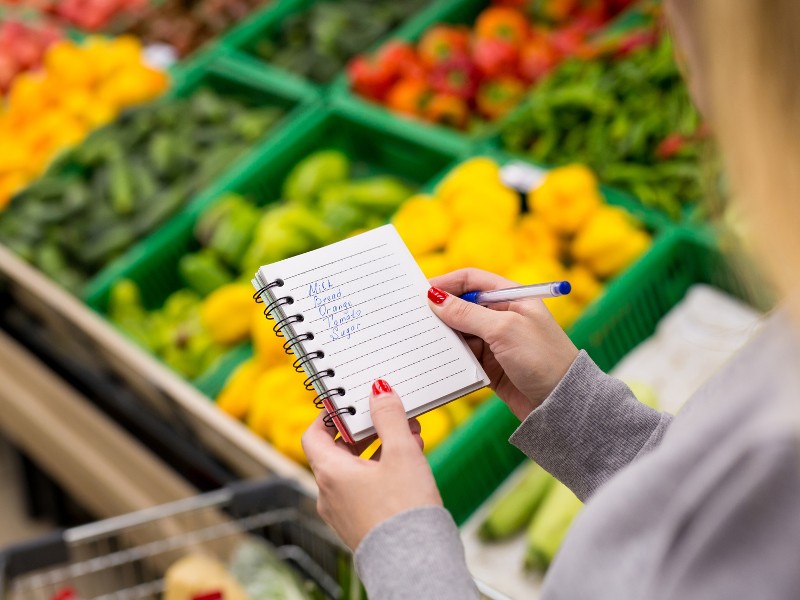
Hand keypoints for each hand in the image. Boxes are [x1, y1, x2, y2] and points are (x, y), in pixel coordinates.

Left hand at [302, 380, 441, 549]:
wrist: (416, 563)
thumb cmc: (404, 509)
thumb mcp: (401, 452)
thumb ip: (389, 417)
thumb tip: (379, 392)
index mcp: (330, 472)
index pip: (314, 434)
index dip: (329, 414)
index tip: (348, 401)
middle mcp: (330, 494)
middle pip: (338, 450)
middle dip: (366, 430)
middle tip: (388, 415)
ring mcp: (343, 512)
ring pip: (355, 470)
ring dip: (379, 449)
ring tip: (408, 436)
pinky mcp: (360, 525)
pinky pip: (364, 489)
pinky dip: (381, 471)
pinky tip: (409, 464)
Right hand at [428, 268, 578, 420]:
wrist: (562, 404)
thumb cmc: (543, 358)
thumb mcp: (504, 329)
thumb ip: (467, 313)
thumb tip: (435, 298)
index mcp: (511, 297)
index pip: (471, 280)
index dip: (445, 283)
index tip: (419, 292)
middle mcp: (502, 316)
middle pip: (461, 306)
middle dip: (439, 311)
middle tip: (412, 318)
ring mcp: (495, 341)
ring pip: (459, 333)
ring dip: (443, 336)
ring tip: (420, 340)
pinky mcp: (490, 365)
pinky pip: (462, 356)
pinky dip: (450, 357)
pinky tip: (434, 360)